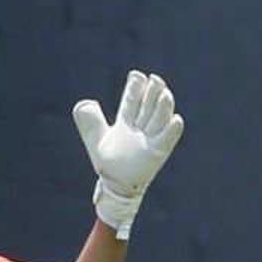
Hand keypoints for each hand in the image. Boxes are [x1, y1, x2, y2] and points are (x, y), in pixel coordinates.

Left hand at [71, 70, 183, 239]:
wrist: (116, 187)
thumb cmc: (108, 163)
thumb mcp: (96, 139)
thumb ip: (90, 121)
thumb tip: (84, 103)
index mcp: (126, 121)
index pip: (132, 101)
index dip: (135, 88)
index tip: (136, 75)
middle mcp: (141, 127)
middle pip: (148, 106)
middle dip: (151, 92)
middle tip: (154, 78)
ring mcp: (150, 139)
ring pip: (159, 119)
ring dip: (163, 106)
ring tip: (164, 93)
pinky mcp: (158, 154)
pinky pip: (167, 141)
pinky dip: (172, 131)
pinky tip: (176, 119)